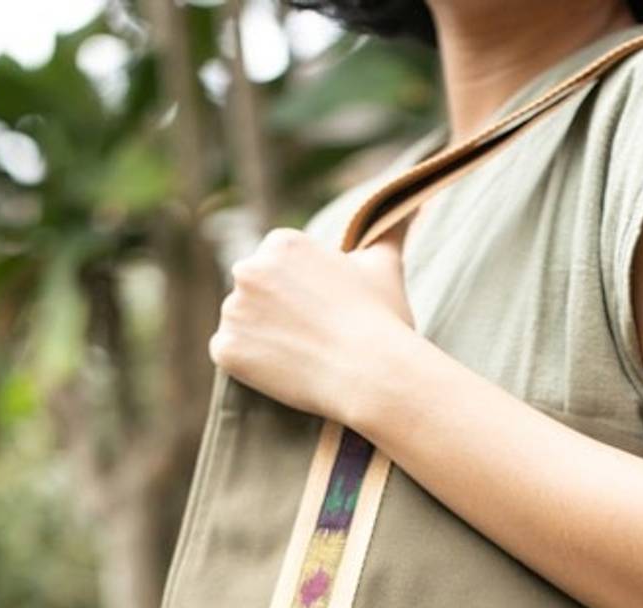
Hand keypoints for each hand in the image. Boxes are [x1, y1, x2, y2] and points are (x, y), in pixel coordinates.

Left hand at [208, 226, 416, 421]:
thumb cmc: (381, 319)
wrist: (371, 373)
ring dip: (261, 338)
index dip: (301, 296)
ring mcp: (233, 310)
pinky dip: (248, 366)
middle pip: (255, 294)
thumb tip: (417, 199)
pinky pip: (228, 355)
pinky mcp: (225, 349)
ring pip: (241, 324)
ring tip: (300, 356)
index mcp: (281, 244)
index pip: (278, 269)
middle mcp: (249, 269)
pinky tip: (282, 371)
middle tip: (312, 339)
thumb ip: (390, 227)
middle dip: (276, 313)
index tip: (324, 315)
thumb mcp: (385, 264)